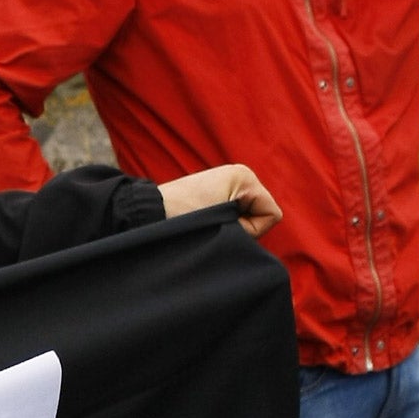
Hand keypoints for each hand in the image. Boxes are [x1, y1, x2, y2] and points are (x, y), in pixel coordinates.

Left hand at [157, 164, 281, 238]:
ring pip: (245, 218)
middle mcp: (238, 176)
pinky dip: (220, 222)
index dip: (252, 229)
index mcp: (245, 177)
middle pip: (259, 216)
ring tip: (204, 222)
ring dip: (229, 226)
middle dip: (241, 228)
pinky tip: (202, 221)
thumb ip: (249, 229)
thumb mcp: (225, 222)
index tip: (223, 225)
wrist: (147, 213)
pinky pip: (230, 215)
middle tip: (212, 225)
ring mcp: (225, 183)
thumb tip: (251, 242)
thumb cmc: (183, 216)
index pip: (271, 215)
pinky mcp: (213, 193)